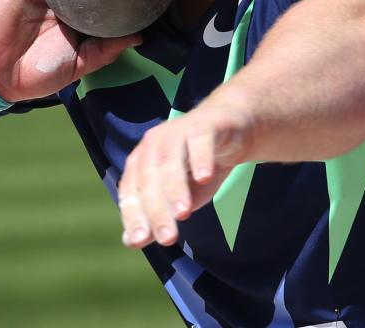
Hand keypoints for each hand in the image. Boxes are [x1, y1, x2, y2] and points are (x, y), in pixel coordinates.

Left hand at [117, 99, 253, 248]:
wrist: (232, 130)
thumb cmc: (199, 166)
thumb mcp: (180, 197)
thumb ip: (157, 216)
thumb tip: (131, 241)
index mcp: (142, 160)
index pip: (131, 189)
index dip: (134, 214)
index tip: (141, 240)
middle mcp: (154, 144)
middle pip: (149, 178)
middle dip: (156, 209)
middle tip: (167, 238)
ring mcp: (177, 131)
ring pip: (170, 159)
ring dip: (174, 187)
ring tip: (183, 212)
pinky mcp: (204, 123)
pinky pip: (199, 139)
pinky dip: (200, 157)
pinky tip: (204, 176)